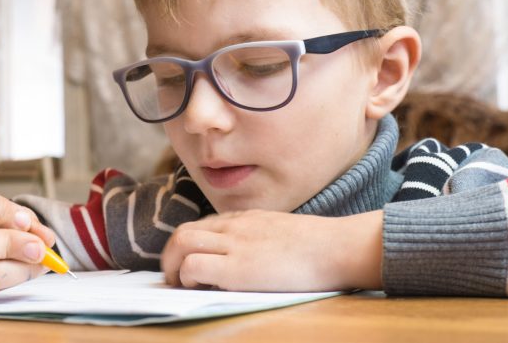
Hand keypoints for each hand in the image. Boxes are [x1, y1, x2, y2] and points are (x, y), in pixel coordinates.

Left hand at [160, 209, 382, 291]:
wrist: (336, 246)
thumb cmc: (320, 246)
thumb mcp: (282, 232)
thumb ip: (261, 239)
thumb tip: (251, 259)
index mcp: (246, 220)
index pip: (204, 226)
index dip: (189, 245)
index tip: (187, 262)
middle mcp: (235, 228)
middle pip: (184, 232)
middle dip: (170, 255)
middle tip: (173, 277)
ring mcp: (234, 245)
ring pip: (182, 243)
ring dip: (172, 266)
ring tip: (178, 285)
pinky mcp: (238, 268)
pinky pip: (194, 266)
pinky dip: (188, 277)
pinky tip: (198, 287)